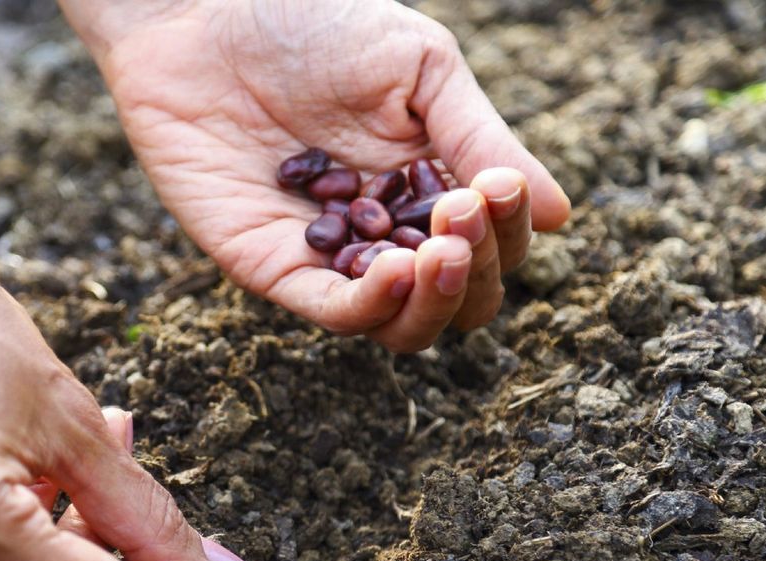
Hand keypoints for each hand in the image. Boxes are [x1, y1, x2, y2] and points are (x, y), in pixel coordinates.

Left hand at [62, 0, 570, 351]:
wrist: (207, 12)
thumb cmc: (315, 24)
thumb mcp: (420, 69)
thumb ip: (480, 138)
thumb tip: (558, 216)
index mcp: (427, 188)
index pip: (490, 247)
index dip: (507, 234)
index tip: (495, 188)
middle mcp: (384, 233)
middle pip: (456, 298)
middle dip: (479, 269)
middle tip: (465, 213)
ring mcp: (329, 256)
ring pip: (402, 324)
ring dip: (436, 298)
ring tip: (443, 250)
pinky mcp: (270, 265)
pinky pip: (333, 311)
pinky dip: (374, 304)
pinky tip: (398, 269)